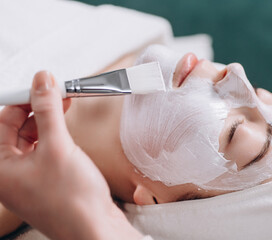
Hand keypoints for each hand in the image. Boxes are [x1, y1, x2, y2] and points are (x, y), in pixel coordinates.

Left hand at [0, 72, 141, 239]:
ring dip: (49, 119)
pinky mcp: (48, 177)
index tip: (41, 84)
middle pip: (17, 127)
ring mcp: (30, 176)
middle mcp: (10, 173)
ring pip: (34, 136)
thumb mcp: (57, 146)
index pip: (2, 120)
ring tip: (66, 106)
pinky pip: (46, 148)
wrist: (95, 228)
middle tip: (57, 92)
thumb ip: (47, 110)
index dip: (22, 99)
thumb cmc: (72, 201)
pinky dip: (56, 134)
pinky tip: (68, 127)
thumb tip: (41, 81)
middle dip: (37, 108)